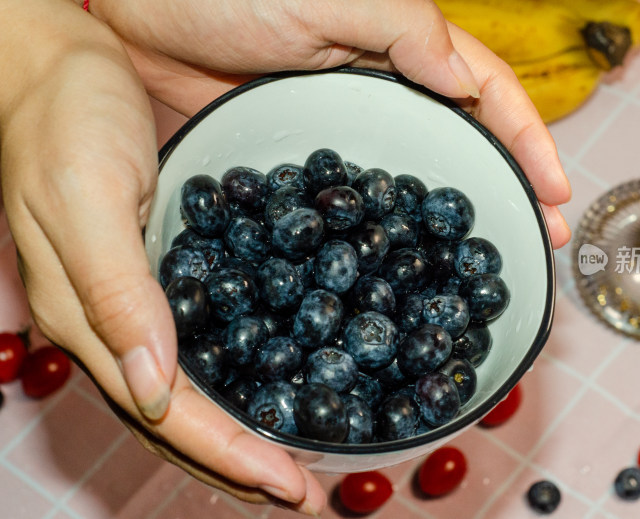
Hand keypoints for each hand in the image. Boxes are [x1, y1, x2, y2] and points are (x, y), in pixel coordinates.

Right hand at [0, 0, 322, 513]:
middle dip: (242, 465)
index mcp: (90, 319)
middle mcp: (112, 325)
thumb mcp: (85, 199)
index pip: (168, 412)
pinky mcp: (160, 274)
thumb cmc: (63, 121)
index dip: (231, 454)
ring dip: (241, 435)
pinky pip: (202, 346)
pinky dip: (237, 380)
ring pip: (189, 394)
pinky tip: (269, 386)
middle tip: (305, 496)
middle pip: (181, 419)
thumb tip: (157, 389)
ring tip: (290, 467)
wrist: (57, 70)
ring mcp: (135, 304)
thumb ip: (115, 294)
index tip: (287, 487)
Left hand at [88, 0, 571, 247]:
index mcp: (399, 52)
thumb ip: (401, 28)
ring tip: (479, 275)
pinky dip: (372, 243)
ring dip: (445, 230)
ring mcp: (338, 138)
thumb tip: (466, 85)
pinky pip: (345, 211)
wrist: (131, 15)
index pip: (485, 96)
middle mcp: (378, 97)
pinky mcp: (295, 171)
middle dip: (503, 194)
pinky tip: (388, 276)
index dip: (527, 142)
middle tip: (539, 245)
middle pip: (458, 148)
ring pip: (407, 187)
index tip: (558, 193)